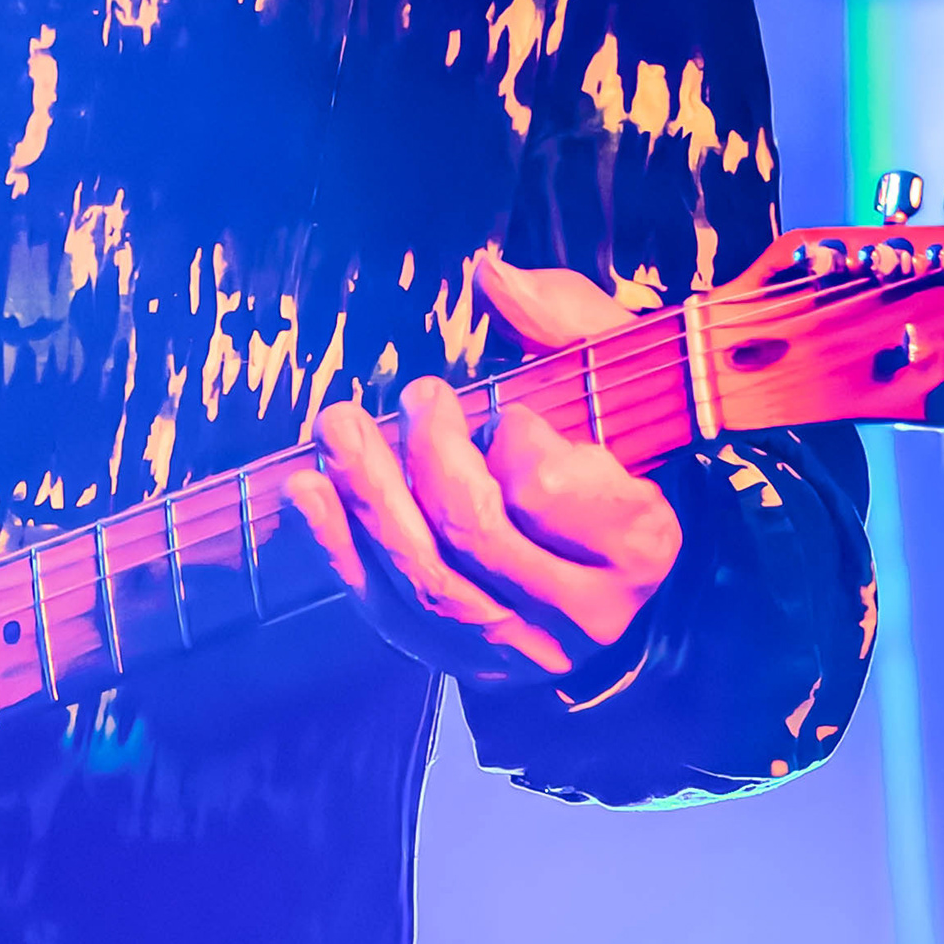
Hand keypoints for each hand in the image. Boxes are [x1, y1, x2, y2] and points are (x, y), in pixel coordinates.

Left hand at [280, 253, 683, 688]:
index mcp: (638, 544)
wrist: (617, 563)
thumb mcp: (616, 376)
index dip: (514, 439)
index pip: (548, 492)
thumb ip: (565, 321)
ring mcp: (519, 651)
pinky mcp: (460, 665)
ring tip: (339, 425)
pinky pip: (386, 614)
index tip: (507, 411)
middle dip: (426, 456)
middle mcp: (583, 615)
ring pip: (425, 581)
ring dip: (368, 496)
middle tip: (417, 395)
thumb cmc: (616, 449)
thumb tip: (491, 277)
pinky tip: (305, 492)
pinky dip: (337, 549)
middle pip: (474, 535)